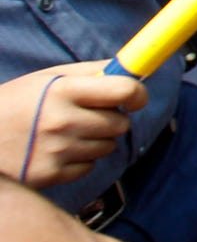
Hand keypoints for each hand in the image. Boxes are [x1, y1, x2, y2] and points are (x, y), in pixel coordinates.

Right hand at [0, 63, 147, 189]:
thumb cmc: (15, 103)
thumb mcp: (47, 79)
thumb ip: (90, 72)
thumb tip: (131, 67)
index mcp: (62, 91)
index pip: (124, 90)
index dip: (137, 94)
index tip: (135, 97)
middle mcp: (62, 121)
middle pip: (121, 123)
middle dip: (112, 118)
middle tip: (89, 115)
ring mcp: (56, 150)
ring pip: (108, 146)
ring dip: (96, 139)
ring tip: (67, 132)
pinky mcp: (50, 174)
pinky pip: (89, 167)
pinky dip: (80, 160)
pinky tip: (57, 150)